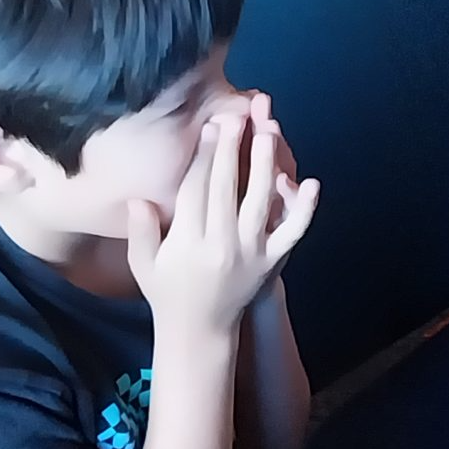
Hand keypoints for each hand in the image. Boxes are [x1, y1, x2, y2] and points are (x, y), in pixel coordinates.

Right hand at [127, 105, 319, 337]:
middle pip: (226, 189)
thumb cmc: (168, 291)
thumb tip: (137, 198)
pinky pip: (292, 233)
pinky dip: (304, 210)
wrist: (200, 332)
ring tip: (268, 132)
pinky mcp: (271, 262)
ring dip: (264, 166)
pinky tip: (311, 183)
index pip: (196, 190)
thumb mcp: (143, 264)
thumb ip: (139, 231)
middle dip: (231, 150)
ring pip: (260, 203)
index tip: (209, 126)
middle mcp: (220, 245)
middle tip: (236, 116)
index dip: (203, 156)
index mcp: (187, 243)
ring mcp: (251, 254)